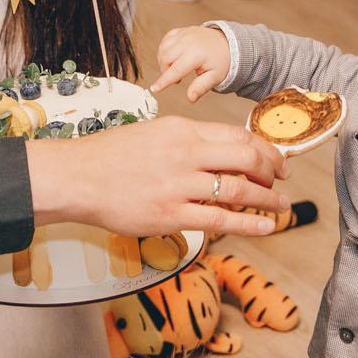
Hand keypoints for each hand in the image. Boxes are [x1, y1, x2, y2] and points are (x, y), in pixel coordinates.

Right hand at [26, 115, 287, 237]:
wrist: (75, 178)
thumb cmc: (109, 157)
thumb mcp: (152, 133)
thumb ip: (186, 141)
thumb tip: (219, 153)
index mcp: (180, 130)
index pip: (235, 135)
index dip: (263, 149)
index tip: (275, 161)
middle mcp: (184, 154)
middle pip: (245, 157)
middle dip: (272, 170)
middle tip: (282, 181)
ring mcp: (178, 186)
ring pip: (238, 190)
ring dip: (267, 200)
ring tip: (282, 207)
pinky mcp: (170, 215)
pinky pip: (220, 220)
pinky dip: (249, 224)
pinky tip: (266, 227)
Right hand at [153, 25, 233, 101]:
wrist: (226, 43)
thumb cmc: (220, 61)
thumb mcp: (214, 77)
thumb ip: (201, 87)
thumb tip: (190, 98)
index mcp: (197, 54)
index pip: (175, 70)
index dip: (164, 81)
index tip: (155, 89)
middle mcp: (188, 42)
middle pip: (165, 59)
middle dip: (166, 72)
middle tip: (177, 79)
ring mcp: (184, 34)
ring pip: (163, 49)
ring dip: (164, 61)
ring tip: (177, 68)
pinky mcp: (181, 31)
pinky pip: (165, 40)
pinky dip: (165, 50)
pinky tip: (173, 57)